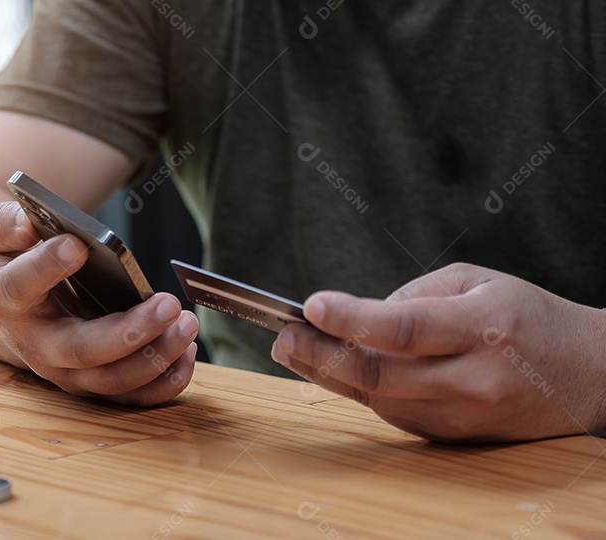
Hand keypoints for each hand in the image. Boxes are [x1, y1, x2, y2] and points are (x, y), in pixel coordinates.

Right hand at [0, 201, 199, 405]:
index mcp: (5, 300)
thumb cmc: (7, 265)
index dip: (47, 267)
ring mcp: (67, 370)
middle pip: (81, 350)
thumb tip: (26, 224)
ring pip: (112, 379)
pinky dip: (165, 380)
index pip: (21, 287)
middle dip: (128, 332)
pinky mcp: (95, 381)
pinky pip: (132, 395)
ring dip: (156, 357)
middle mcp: (36, 345)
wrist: (11, 309)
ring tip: (187, 322)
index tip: (78, 245)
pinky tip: (188, 350)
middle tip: (167, 304)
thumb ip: (1, 224)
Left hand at [271, 263, 605, 442]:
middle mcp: (473, 378)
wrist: (588, 376)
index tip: (310, 306)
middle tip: (283, 335)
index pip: (406, 328)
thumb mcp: (478, 282)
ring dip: (328, 373)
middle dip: (320, 354)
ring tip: (295, 346)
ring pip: (378, 398)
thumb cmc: (528, 318)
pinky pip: (392, 412)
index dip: (352, 318)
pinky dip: (360, 389)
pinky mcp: (453, 435)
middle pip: (380, 374)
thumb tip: (358, 316)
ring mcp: (463, 414)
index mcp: (483, 328)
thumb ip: (416, 295)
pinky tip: (336, 367)